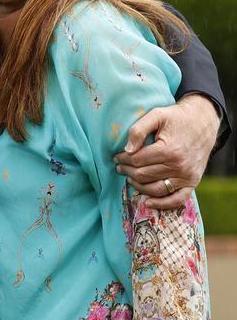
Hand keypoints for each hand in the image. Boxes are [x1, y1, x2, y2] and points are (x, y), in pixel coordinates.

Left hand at [113, 94, 219, 209]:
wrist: (202, 122)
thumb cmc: (176, 118)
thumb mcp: (156, 115)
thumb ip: (139, 130)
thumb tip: (127, 150)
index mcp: (168, 149)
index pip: (137, 160)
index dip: (123, 159)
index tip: (116, 157)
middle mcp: (178, 166)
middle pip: (143, 175)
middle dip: (127, 171)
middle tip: (120, 168)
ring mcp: (186, 176)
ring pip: (155, 189)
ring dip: (138, 186)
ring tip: (129, 179)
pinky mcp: (192, 182)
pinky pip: (177, 200)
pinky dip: (162, 204)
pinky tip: (148, 202)